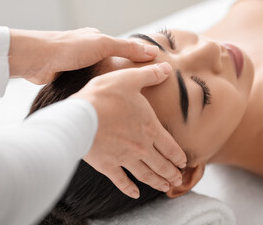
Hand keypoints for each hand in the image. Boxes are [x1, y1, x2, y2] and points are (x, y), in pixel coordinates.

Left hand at [8, 27, 158, 83]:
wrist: (38, 60)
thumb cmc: (69, 48)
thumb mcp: (103, 45)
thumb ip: (127, 48)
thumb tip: (152, 52)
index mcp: (97, 39)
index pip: (122, 49)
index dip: (135, 59)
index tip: (148, 71)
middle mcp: (89, 51)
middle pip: (112, 64)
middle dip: (122, 75)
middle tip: (137, 89)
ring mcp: (80, 65)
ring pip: (101, 76)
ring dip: (109, 84)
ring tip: (124, 97)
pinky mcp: (71, 78)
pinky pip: (90, 85)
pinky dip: (98, 90)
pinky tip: (105, 98)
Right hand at [72, 62, 186, 198]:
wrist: (78, 116)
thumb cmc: (104, 96)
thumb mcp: (130, 79)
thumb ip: (150, 75)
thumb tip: (167, 68)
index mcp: (149, 129)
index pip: (170, 147)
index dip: (179, 156)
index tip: (184, 163)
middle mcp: (141, 148)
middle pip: (161, 165)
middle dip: (172, 173)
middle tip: (178, 180)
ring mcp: (124, 159)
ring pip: (146, 175)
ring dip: (158, 182)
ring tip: (166, 187)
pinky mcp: (107, 166)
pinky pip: (121, 181)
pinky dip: (129, 189)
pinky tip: (135, 194)